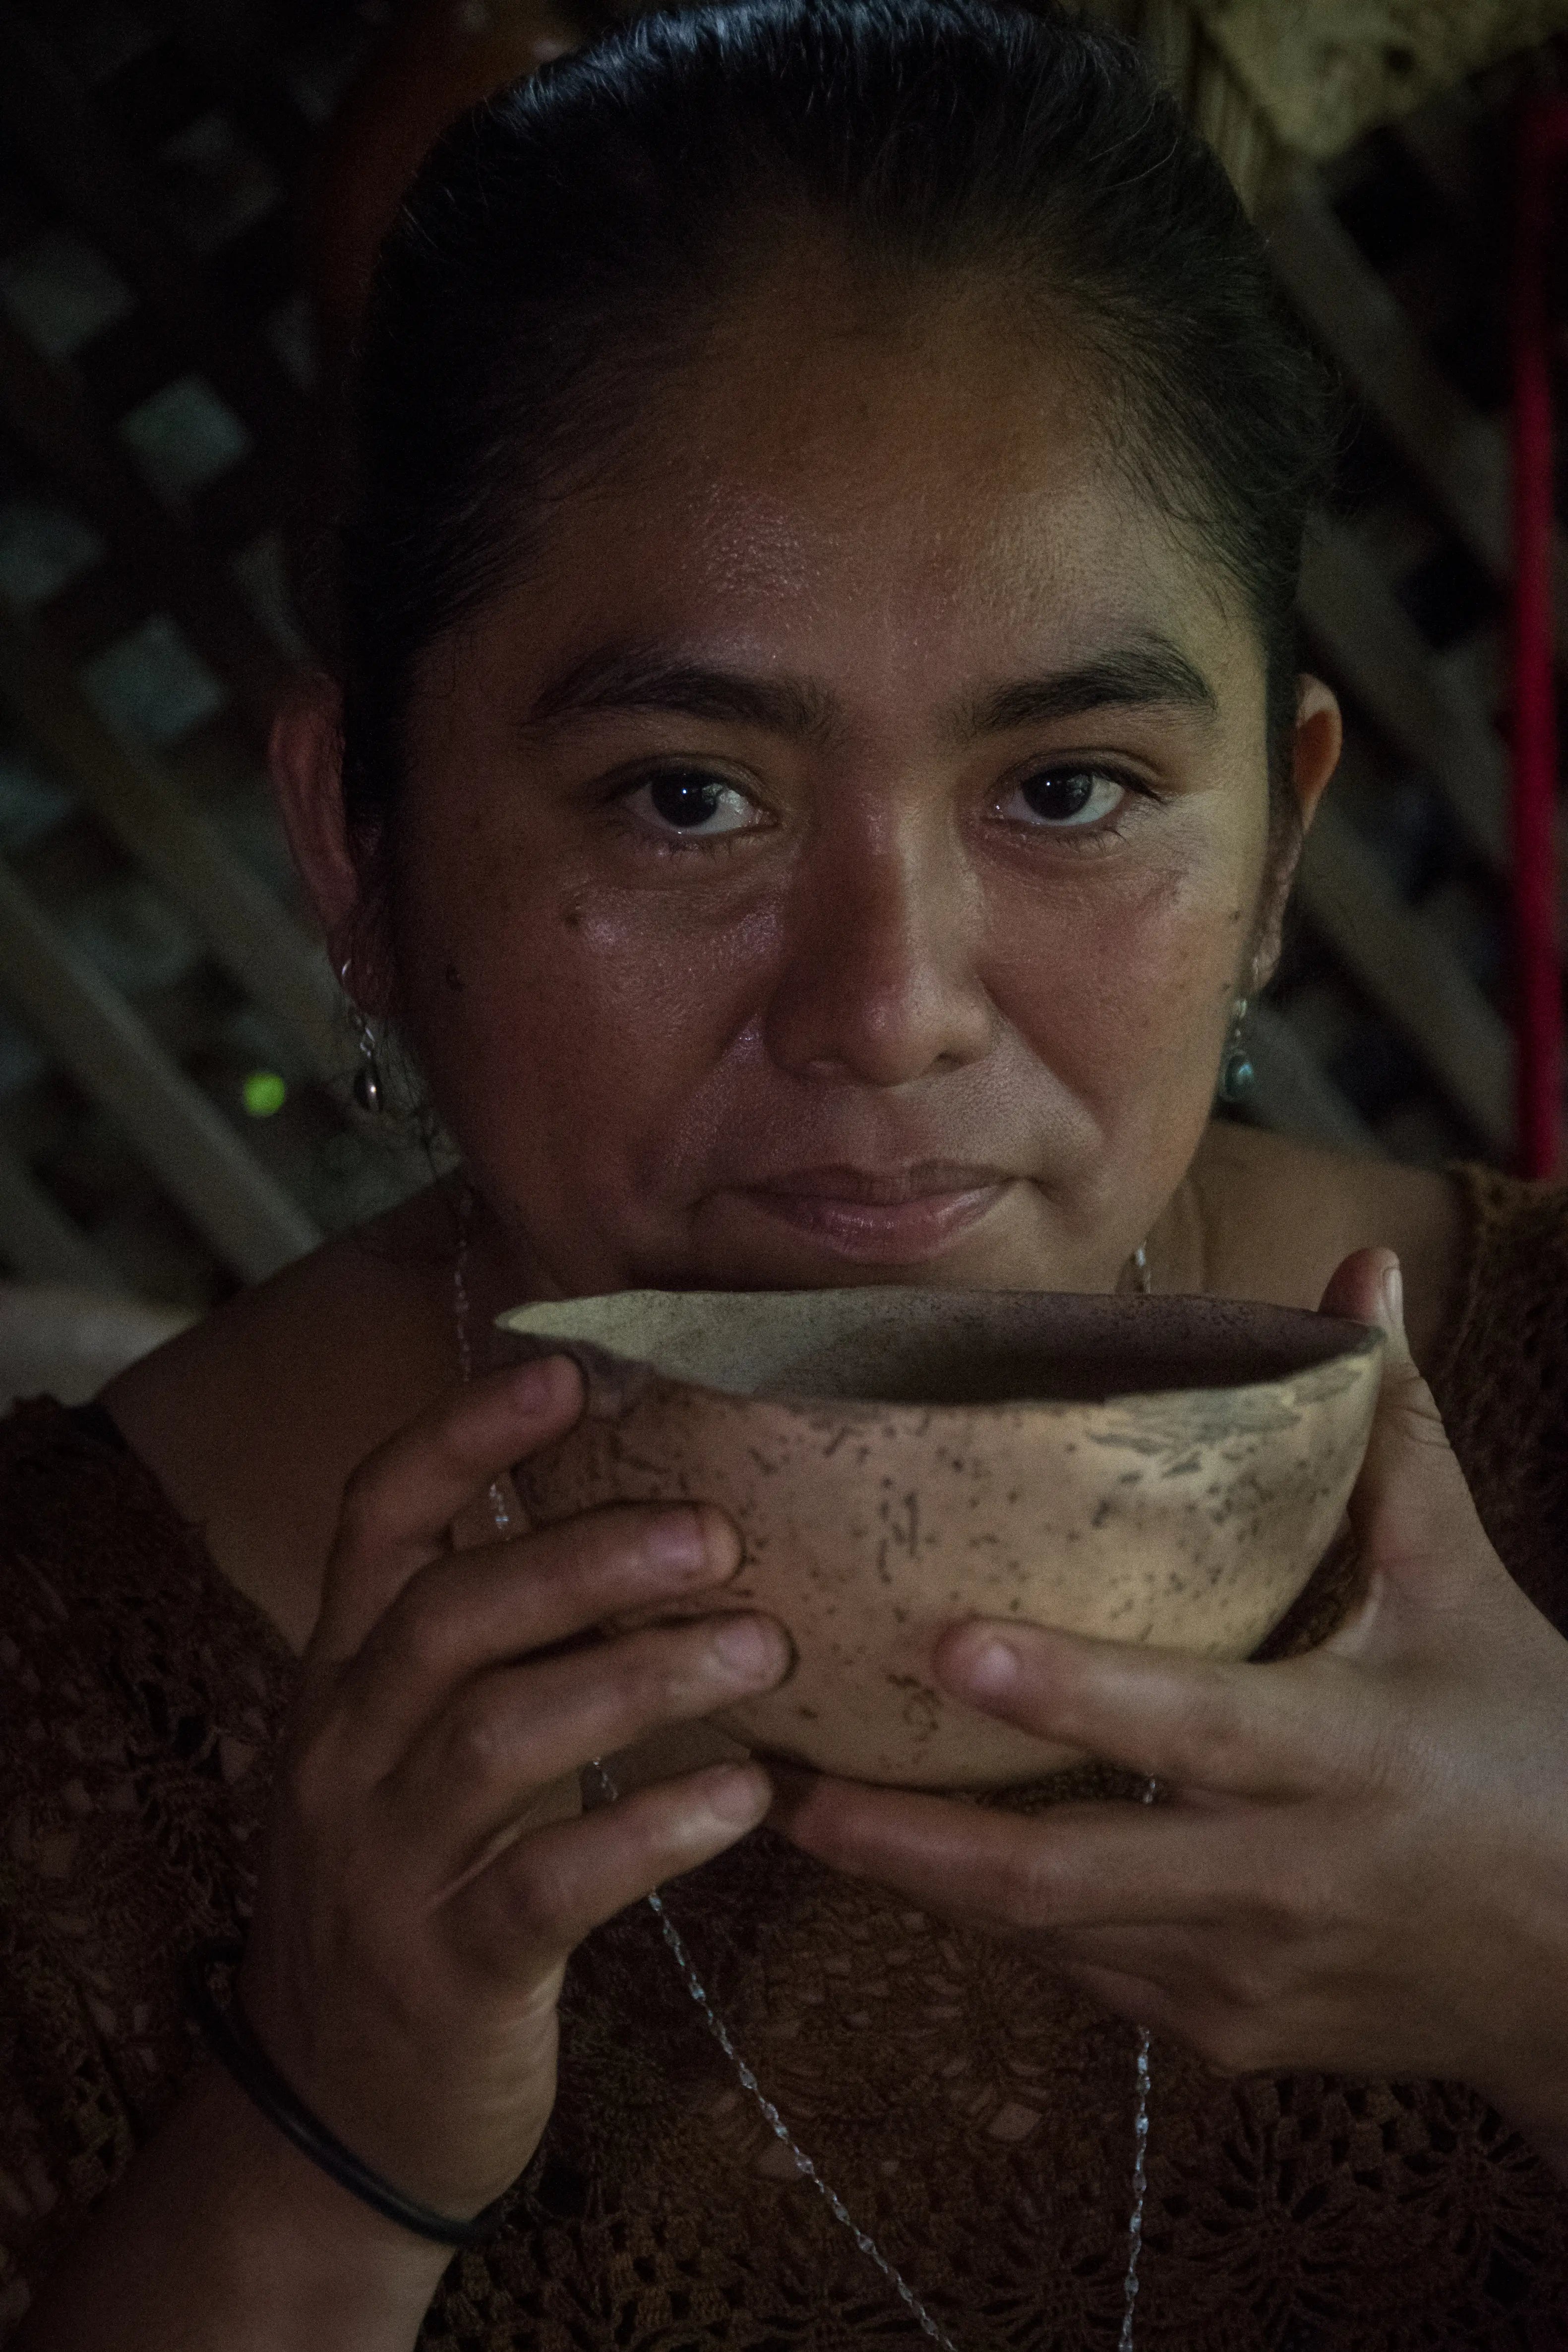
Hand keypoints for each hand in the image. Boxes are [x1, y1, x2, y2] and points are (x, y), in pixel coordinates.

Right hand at [236, 1356, 790, 2223]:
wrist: (333, 2116)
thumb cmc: (416, 1890)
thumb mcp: (420, 1755)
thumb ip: (500, 1654)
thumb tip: (650, 1525)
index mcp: (340, 1680)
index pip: (376, 1522)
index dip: (462, 1437)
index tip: (566, 1372)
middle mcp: (343, 1752)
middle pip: (451, 1614)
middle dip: (583, 1557)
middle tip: (717, 1532)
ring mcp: (383, 1863)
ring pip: (501, 1735)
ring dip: (640, 1678)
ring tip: (761, 1653)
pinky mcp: (445, 1971)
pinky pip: (549, 1881)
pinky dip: (653, 1830)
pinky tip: (747, 1801)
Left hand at [770, 1250, 1567, 2172]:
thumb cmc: (1528, 1750)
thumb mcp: (1465, 1588)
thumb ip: (1393, 1435)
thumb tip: (1364, 1273)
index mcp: (1340, 1754)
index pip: (1183, 1724)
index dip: (1064, 1692)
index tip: (940, 1645)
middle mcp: (1281, 1879)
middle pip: (1064, 1878)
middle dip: (914, 1844)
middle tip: (795, 1785)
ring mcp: (1247, 1976)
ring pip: (1053, 1939)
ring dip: (931, 1887)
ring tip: (813, 1817)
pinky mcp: (1230, 2034)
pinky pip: (1090, 1977)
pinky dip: (1008, 1924)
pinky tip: (928, 1868)